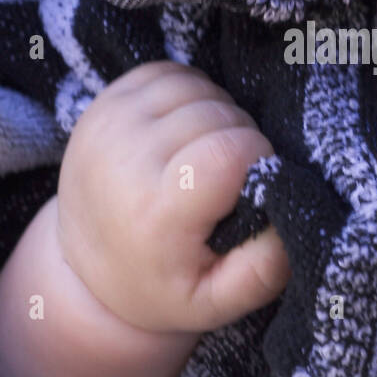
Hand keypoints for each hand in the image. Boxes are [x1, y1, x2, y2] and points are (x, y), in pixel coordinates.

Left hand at [55, 61, 289, 333]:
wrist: (85, 272)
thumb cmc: (163, 286)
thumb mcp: (216, 303)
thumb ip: (264, 270)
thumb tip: (291, 211)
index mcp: (154, 213)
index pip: (229, 151)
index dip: (260, 158)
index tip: (254, 184)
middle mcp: (123, 161)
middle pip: (217, 114)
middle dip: (241, 138)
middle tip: (230, 178)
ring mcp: (108, 126)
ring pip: (195, 87)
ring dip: (217, 112)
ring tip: (209, 152)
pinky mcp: (101, 104)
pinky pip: (168, 72)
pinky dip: (190, 94)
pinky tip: (186, 131)